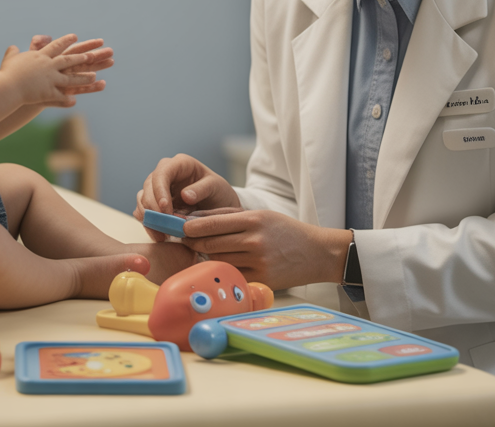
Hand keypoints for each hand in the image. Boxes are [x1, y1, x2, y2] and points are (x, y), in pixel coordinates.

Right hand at [0, 33, 98, 105]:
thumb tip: (12, 47)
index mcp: (39, 56)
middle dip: (81, 57)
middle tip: (92, 55)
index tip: (75, 37)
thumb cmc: (6, 73)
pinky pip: (61, 95)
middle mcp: (47, 66)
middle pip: (67, 60)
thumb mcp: (10, 59)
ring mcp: (50, 79)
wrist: (6, 86)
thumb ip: (13, 53)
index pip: (55, 46)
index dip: (65, 42)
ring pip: (70, 78)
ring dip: (83, 77)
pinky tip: (76, 99)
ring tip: (94, 76)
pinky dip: (69, 97)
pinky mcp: (48, 92)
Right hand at [133, 154, 240, 240]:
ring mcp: (157, 188)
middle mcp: (165, 173)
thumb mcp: (216, 187)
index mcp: (179, 164)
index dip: (160, 192)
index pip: (161, 174)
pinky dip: (149, 224)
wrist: (219, 206)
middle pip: (148, 188)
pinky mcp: (155, 203)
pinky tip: (159, 235)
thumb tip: (185, 195)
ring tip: (163, 235)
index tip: (166, 210)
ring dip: (149, 218)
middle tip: (164, 227)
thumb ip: (202, 189)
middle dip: (153, 208)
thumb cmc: (218, 192)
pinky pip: (144, 212)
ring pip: (143, 200)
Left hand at [181, 209, 348, 288]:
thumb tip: (193, 217)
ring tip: (209, 249)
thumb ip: (227, 217)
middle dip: (193, 241)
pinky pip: (231, 273)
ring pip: (218, 259)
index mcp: (254, 220)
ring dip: (209, 255)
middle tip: (183, 239)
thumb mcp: (260, 215)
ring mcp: (258, 262)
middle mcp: (254, 241)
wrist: (317, 253)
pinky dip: (224, 269)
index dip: (190, 226)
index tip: (177, 226)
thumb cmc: (285, 231)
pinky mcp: (261, 279)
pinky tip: (225, 263)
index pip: (211, 223)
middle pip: (210, 243)